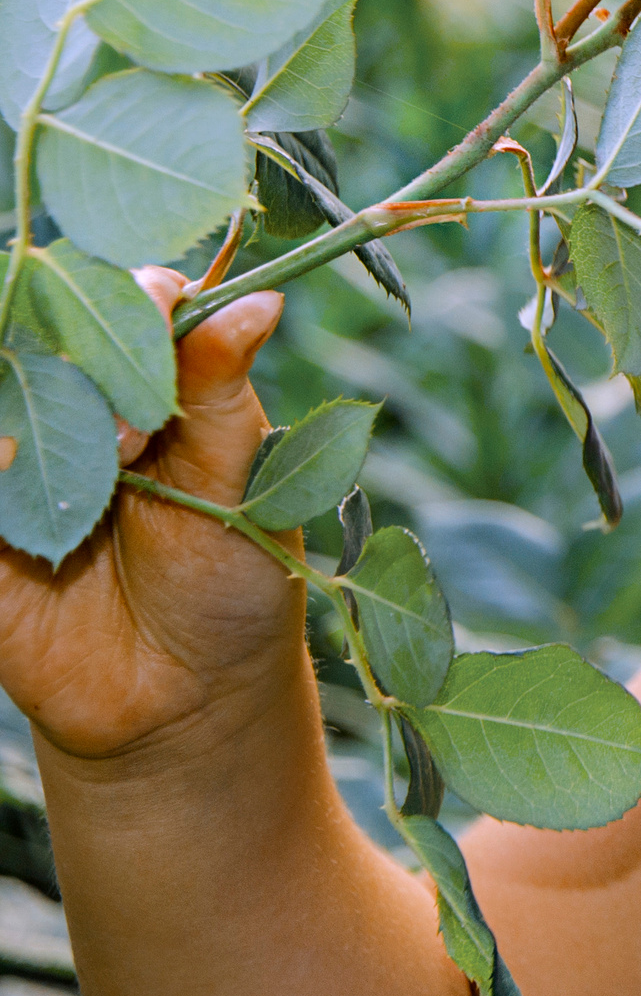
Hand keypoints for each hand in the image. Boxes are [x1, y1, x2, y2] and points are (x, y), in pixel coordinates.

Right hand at [0, 276, 300, 764]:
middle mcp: (78, 408)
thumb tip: (261, 299)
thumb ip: (226, 394)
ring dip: (33, 405)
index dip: (141, 300)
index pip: (129, 296)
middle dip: (86, 358)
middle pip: (44, 329)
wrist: (183, 698)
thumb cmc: (235, 581)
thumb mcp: (245, 485)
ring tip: (110, 465)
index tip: (171, 329)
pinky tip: (8, 461)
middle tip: (138, 436)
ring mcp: (19, 461)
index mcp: (154, 383)